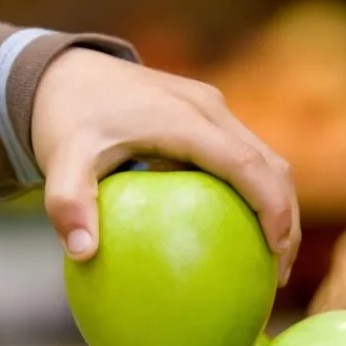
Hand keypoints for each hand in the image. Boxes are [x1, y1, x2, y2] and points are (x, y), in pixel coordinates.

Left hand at [32, 48, 300, 284]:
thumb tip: (82, 253)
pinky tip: (239, 233)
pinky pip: (245, 157)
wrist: (61, 71)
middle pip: (272, 164)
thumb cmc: (64, 116)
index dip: (272, 208)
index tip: (276, 253)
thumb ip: (68, 202)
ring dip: (277, 206)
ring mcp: (212, 110)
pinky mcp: (206, 116)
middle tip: (278, 274)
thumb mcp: (59, 158)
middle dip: (286, 218)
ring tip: (270, 261)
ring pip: (266, 159)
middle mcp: (209, 109)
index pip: (248, 165)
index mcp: (185, 119)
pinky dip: (255, 194)